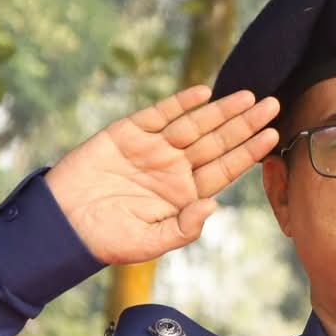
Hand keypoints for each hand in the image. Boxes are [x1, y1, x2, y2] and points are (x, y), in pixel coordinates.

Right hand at [44, 86, 280, 265]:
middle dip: (245, 124)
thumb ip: (185, 227)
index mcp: (185, 193)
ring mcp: (153, 149)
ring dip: (221, 110)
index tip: (273, 135)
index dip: (249, 152)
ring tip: (248, 96)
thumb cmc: (108, 239)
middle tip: (272, 105)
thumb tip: (213, 205)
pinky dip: (180, 103)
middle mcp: (174, 168)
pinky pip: (159, 114)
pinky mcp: (127, 133)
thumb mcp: (152, 242)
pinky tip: (202, 93)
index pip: (226, 168)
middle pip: (217, 142)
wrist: (63, 224)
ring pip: (194, 125)